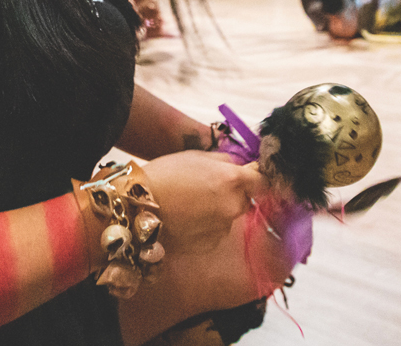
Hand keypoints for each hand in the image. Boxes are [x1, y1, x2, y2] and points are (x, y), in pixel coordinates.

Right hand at [140, 151, 266, 253]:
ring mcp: (222, 228)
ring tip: (191, 204)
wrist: (137, 208)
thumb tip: (242, 166)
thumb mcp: (196, 156)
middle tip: (209, 188)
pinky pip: (216, 232)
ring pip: (229, 217)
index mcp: (232, 179)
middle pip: (246, 200)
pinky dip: (207, 226)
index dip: (256, 178)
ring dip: (219, 211)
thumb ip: (225, 162)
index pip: (263, 181)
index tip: (250, 177)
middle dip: (234, 194)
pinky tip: (187, 219)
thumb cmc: (164, 175)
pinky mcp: (210, 244)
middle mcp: (233, 206)